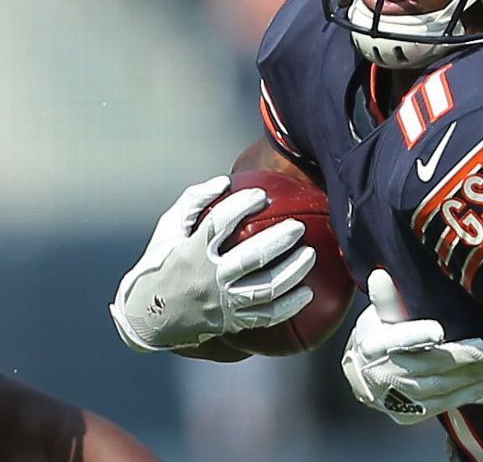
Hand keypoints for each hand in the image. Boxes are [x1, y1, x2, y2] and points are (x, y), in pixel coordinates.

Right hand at [108, 175, 316, 351]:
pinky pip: (266, 316)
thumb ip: (193, 201)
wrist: (150, 317)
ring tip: (310, 254)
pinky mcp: (231, 322)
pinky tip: (308, 292)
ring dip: (292, 271)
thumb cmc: (164, 263)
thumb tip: (224, 181)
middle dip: (279, 241)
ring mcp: (221, 304)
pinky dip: (289, 306)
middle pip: (250, 258)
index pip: (218, 224)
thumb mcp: (168, 230)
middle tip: (298, 227)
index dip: (241, 205)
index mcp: (190, 253)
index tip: (261, 194)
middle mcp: (207, 279)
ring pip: (265, 289)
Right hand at [341, 269, 482, 424]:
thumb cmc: (377, 336)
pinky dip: (467, 398)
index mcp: (373, 345)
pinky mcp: (408, 415)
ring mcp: (396, 399)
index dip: (416, 336)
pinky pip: (441, 407)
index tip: (438, 331)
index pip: (396, 340)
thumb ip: (387, 298)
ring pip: (438, 390)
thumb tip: (381, 275)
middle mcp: (381, 375)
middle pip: (425, 366)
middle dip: (459, 358)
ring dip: (471, 380)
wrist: (361, 376)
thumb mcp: (378, 315)